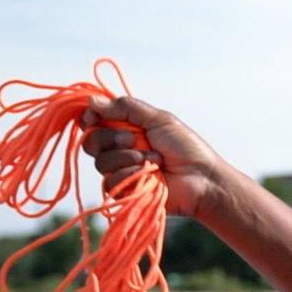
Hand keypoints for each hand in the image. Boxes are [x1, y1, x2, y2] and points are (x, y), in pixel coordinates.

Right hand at [79, 96, 229, 220]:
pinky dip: (130, 175)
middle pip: (91, 142)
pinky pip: (110, 182)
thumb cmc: (186, 148)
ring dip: (127, 158)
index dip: (89, 118)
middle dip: (111, 138)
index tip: (94, 117)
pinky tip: (151, 175)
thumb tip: (91, 101)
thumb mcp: (159, 120)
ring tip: (154, 159)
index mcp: (126, 129)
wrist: (202, 178)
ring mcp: (121, 171)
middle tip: (134, 139)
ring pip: (100, 162)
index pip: (93, 122)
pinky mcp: (124, 191)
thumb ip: (126, 108)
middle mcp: (119, 149)